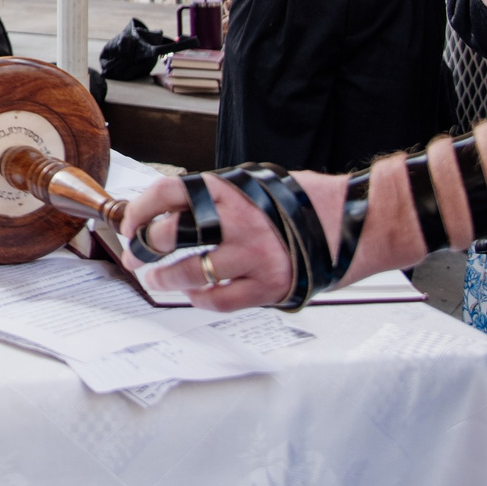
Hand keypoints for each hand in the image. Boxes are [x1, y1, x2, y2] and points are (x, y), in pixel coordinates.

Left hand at [119, 170, 352, 311]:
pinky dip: (202, 299)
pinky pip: (222, 300)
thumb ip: (219, 197)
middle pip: (171, 235)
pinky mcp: (269, 286)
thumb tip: (174, 209)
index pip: (170, 193)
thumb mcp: (256, 185)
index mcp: (232, 190)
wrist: (356, 222)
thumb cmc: (305, 202)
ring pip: (191, 272)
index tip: (130, 223)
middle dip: (144, 247)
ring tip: (156, 279)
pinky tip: (195, 295)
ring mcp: (254, 256)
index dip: (141, 209)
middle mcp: (239, 222)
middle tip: (136, 255)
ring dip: (165, 278)